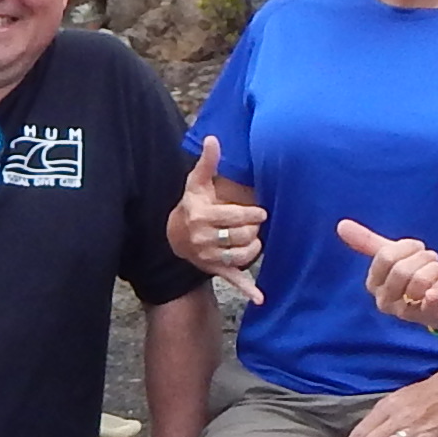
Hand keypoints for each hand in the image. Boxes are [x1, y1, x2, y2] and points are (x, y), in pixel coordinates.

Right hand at [172, 135, 264, 298]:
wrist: (175, 236)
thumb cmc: (193, 204)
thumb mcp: (196, 182)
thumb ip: (207, 162)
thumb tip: (213, 138)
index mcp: (201, 217)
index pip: (233, 217)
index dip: (251, 214)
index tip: (262, 211)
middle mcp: (204, 239)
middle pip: (240, 237)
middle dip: (253, 229)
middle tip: (257, 223)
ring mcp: (210, 257)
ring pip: (242, 256)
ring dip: (254, 248)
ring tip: (255, 238)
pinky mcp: (217, 270)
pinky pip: (233, 281)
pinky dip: (248, 290)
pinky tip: (260, 298)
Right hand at [337, 217, 437, 337]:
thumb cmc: (413, 275)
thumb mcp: (392, 256)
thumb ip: (366, 241)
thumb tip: (341, 224)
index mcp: (373, 282)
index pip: (385, 256)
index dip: (406, 246)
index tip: (416, 248)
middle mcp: (384, 300)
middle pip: (401, 270)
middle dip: (422, 257)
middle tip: (431, 259)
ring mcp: (403, 311)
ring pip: (418, 281)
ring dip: (435, 269)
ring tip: (437, 271)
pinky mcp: (425, 318)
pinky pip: (427, 305)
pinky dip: (432, 297)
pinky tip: (435, 294)